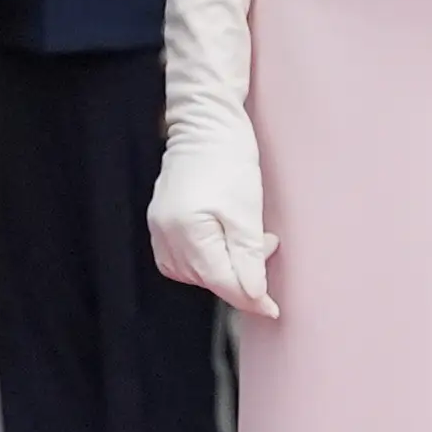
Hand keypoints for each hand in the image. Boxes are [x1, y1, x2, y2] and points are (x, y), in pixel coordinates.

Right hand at [146, 121, 277, 317]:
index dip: (250, 298)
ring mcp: (159, 227)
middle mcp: (165, 234)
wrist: (206, 123)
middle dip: (240, 275)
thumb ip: (249, 258)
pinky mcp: (160, 221)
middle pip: (206, 279)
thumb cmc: (228, 158)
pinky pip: (180, 258)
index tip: (272, 309)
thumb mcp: (247, 211)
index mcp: (186, 231)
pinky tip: (221, 243)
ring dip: (223, 267)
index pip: (220, 282)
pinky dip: (204, 260)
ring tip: (246, 239)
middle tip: (267, 246)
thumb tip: (253, 297)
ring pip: (193, 272)